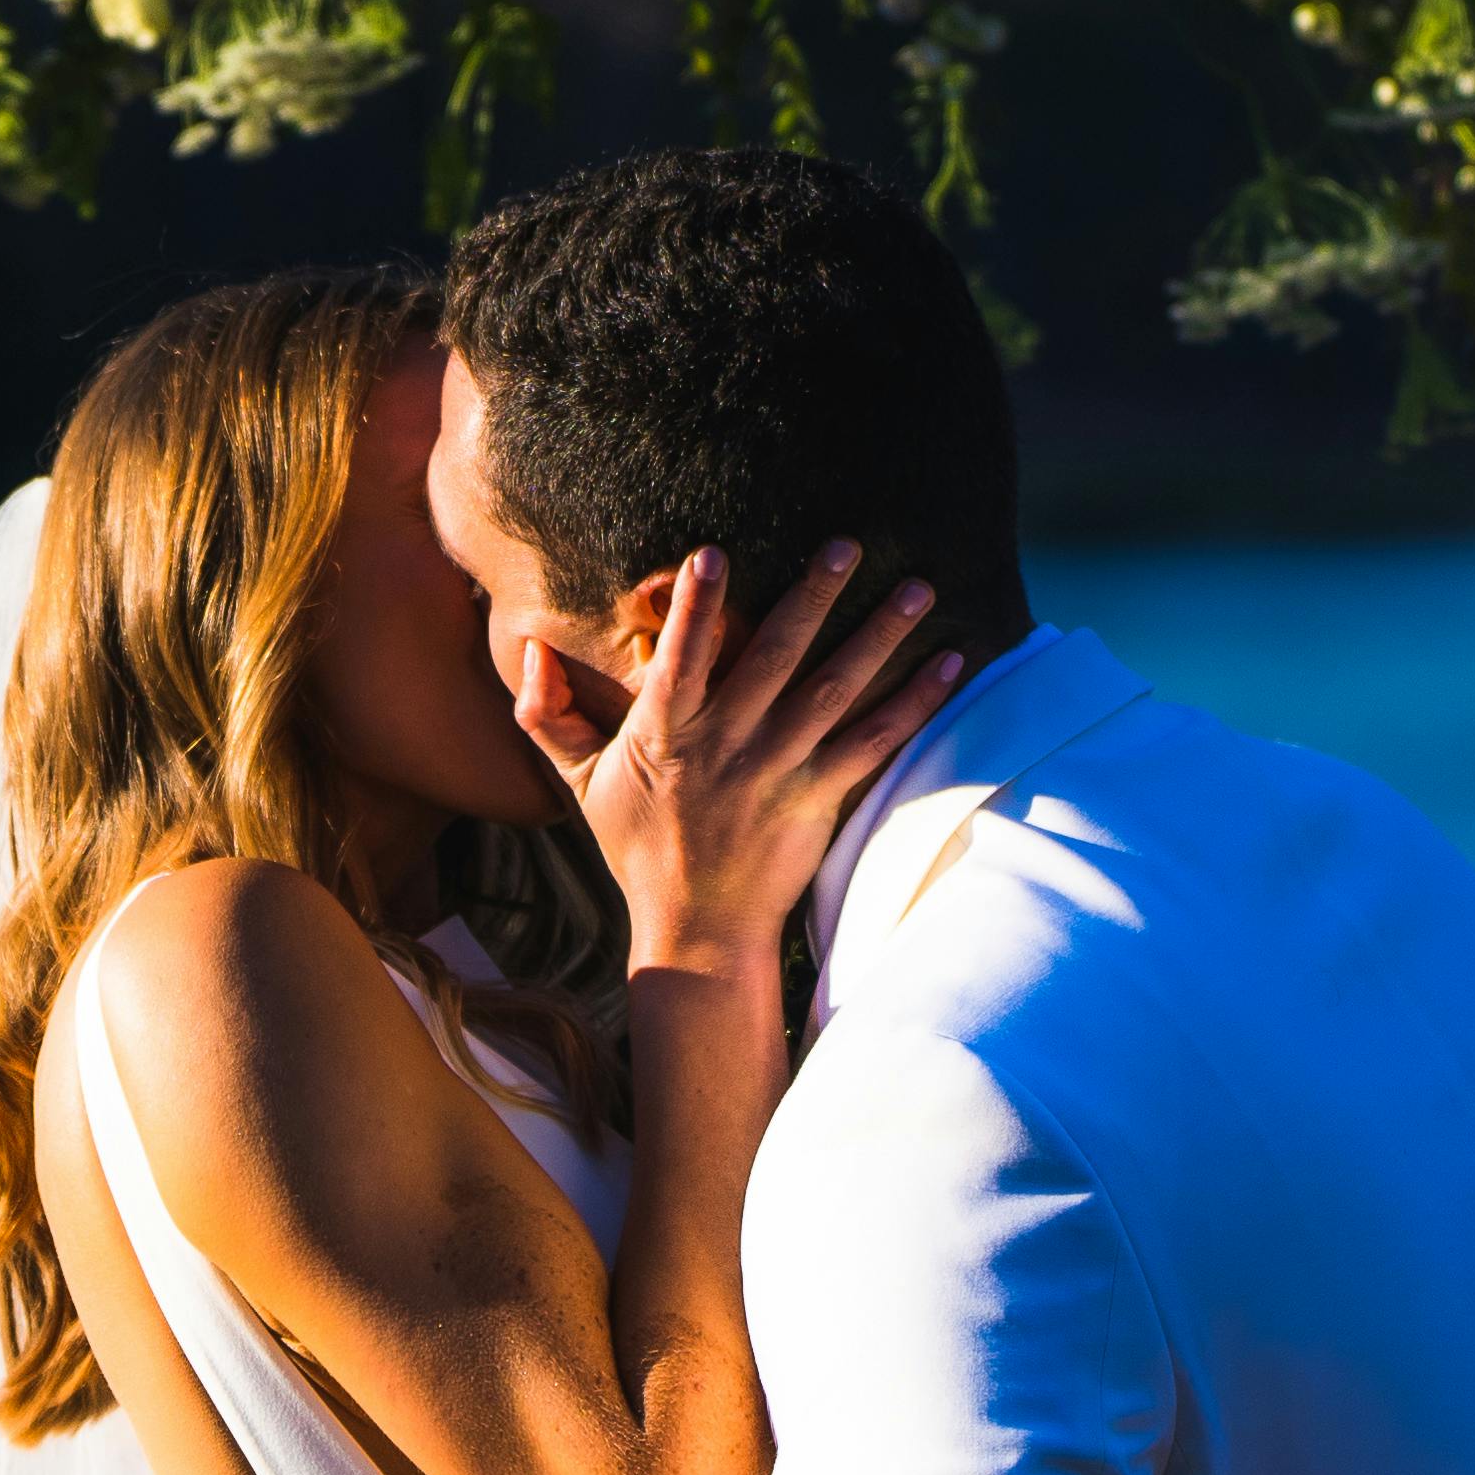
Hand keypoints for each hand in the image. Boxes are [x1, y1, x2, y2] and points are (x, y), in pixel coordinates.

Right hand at [513, 543, 964, 978]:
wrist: (696, 930)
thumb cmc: (639, 848)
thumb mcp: (581, 782)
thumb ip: (547, 716)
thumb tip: (524, 650)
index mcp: (666, 733)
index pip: (680, 658)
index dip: (696, 608)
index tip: (711, 554)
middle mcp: (727, 744)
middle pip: (776, 657)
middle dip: (813, 596)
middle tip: (848, 544)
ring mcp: (778, 771)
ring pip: (836, 690)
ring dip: (880, 636)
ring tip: (918, 587)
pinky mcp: (819, 798)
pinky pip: (875, 742)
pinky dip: (915, 703)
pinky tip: (950, 663)